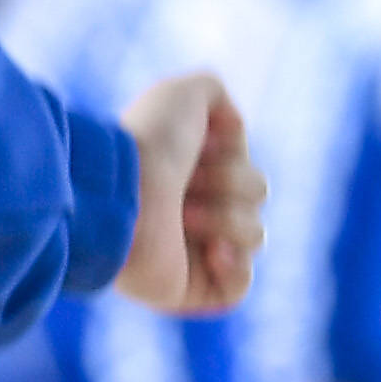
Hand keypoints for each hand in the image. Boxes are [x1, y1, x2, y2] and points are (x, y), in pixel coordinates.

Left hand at [115, 71, 265, 316]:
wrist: (122, 192)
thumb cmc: (150, 144)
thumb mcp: (184, 94)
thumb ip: (215, 93)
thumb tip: (233, 130)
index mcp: (190, 174)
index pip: (246, 165)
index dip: (232, 154)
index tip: (198, 148)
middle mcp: (191, 212)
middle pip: (258, 194)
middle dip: (230, 182)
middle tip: (185, 185)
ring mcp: (192, 252)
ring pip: (255, 234)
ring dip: (225, 217)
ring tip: (182, 216)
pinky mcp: (192, 289)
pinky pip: (239, 286)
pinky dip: (234, 266)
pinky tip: (211, 251)